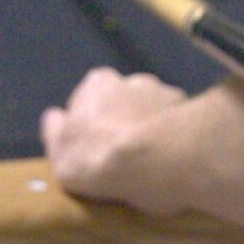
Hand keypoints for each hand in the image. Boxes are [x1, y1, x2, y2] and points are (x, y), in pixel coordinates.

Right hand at [41, 67, 191, 211]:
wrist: (149, 164)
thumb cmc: (96, 158)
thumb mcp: (59, 152)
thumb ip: (54, 130)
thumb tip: (53, 117)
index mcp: (98, 83)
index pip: (93, 94)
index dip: (94, 118)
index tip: (97, 142)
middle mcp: (132, 79)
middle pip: (127, 98)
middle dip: (126, 117)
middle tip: (126, 150)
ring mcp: (163, 92)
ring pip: (155, 109)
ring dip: (154, 125)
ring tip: (153, 156)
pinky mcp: (190, 110)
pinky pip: (180, 123)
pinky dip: (176, 135)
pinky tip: (174, 156)